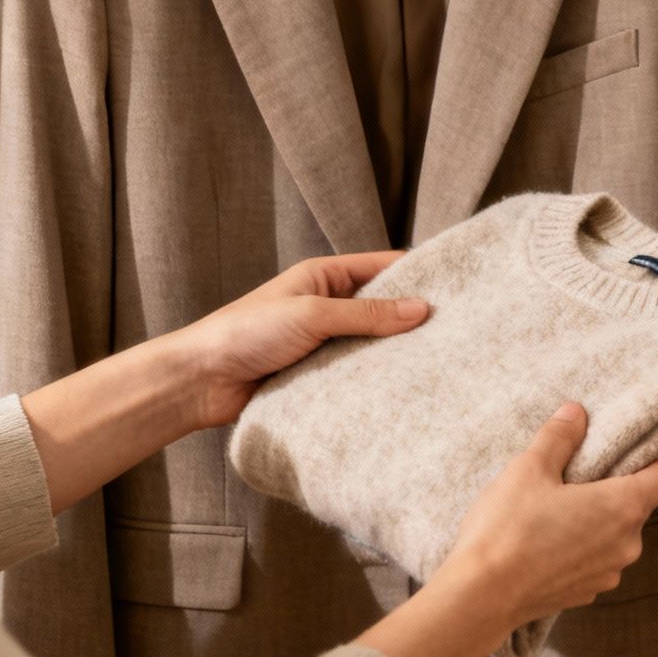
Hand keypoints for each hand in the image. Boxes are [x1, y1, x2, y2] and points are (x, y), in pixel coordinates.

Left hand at [161, 252, 431, 430]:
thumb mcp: (312, 314)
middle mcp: (327, 306)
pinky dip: (374, 381)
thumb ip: (367, 314)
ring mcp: (323, 343)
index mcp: (324, 277)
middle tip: (458, 330)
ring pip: (371, 344)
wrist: (199, 381)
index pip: (383, 267)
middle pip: (382, 309)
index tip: (458, 286)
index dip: (418, 274)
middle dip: (412, 319)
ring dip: (394, 354)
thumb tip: (422, 309)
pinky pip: (355, 375)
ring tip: (440, 362)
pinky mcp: (317, 376)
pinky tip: (402, 389)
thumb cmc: (246, 333)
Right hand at [437, 404, 657, 630]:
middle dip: (618, 482)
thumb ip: (559, 437)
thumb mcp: (529, 469)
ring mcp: (608, 572)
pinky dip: (581, 543)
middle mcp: (628, 543)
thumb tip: (576, 413)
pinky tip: (547, 536)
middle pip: (639, 501)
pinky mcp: (586, 591)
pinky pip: (595, 557)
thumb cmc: (507, 530)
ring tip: (558, 502)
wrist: (479, 598)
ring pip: (615, 531)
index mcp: (625, 506)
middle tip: (586, 465)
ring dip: (597, 515)